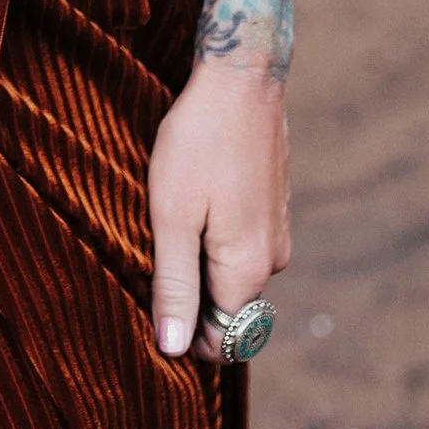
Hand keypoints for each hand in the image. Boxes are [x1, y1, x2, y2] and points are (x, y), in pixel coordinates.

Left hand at [146, 53, 291, 361]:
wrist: (241, 79)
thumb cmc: (199, 143)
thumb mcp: (172, 216)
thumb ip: (175, 285)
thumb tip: (173, 349)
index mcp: (247, 271)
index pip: (221, 340)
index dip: (183, 334)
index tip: (150, 301)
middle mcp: (273, 261)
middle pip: (228, 310)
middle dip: (190, 296)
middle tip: (151, 251)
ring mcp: (277, 234)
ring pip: (232, 276)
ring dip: (199, 263)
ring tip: (169, 221)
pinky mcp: (274, 210)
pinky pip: (241, 248)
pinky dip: (213, 239)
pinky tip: (192, 204)